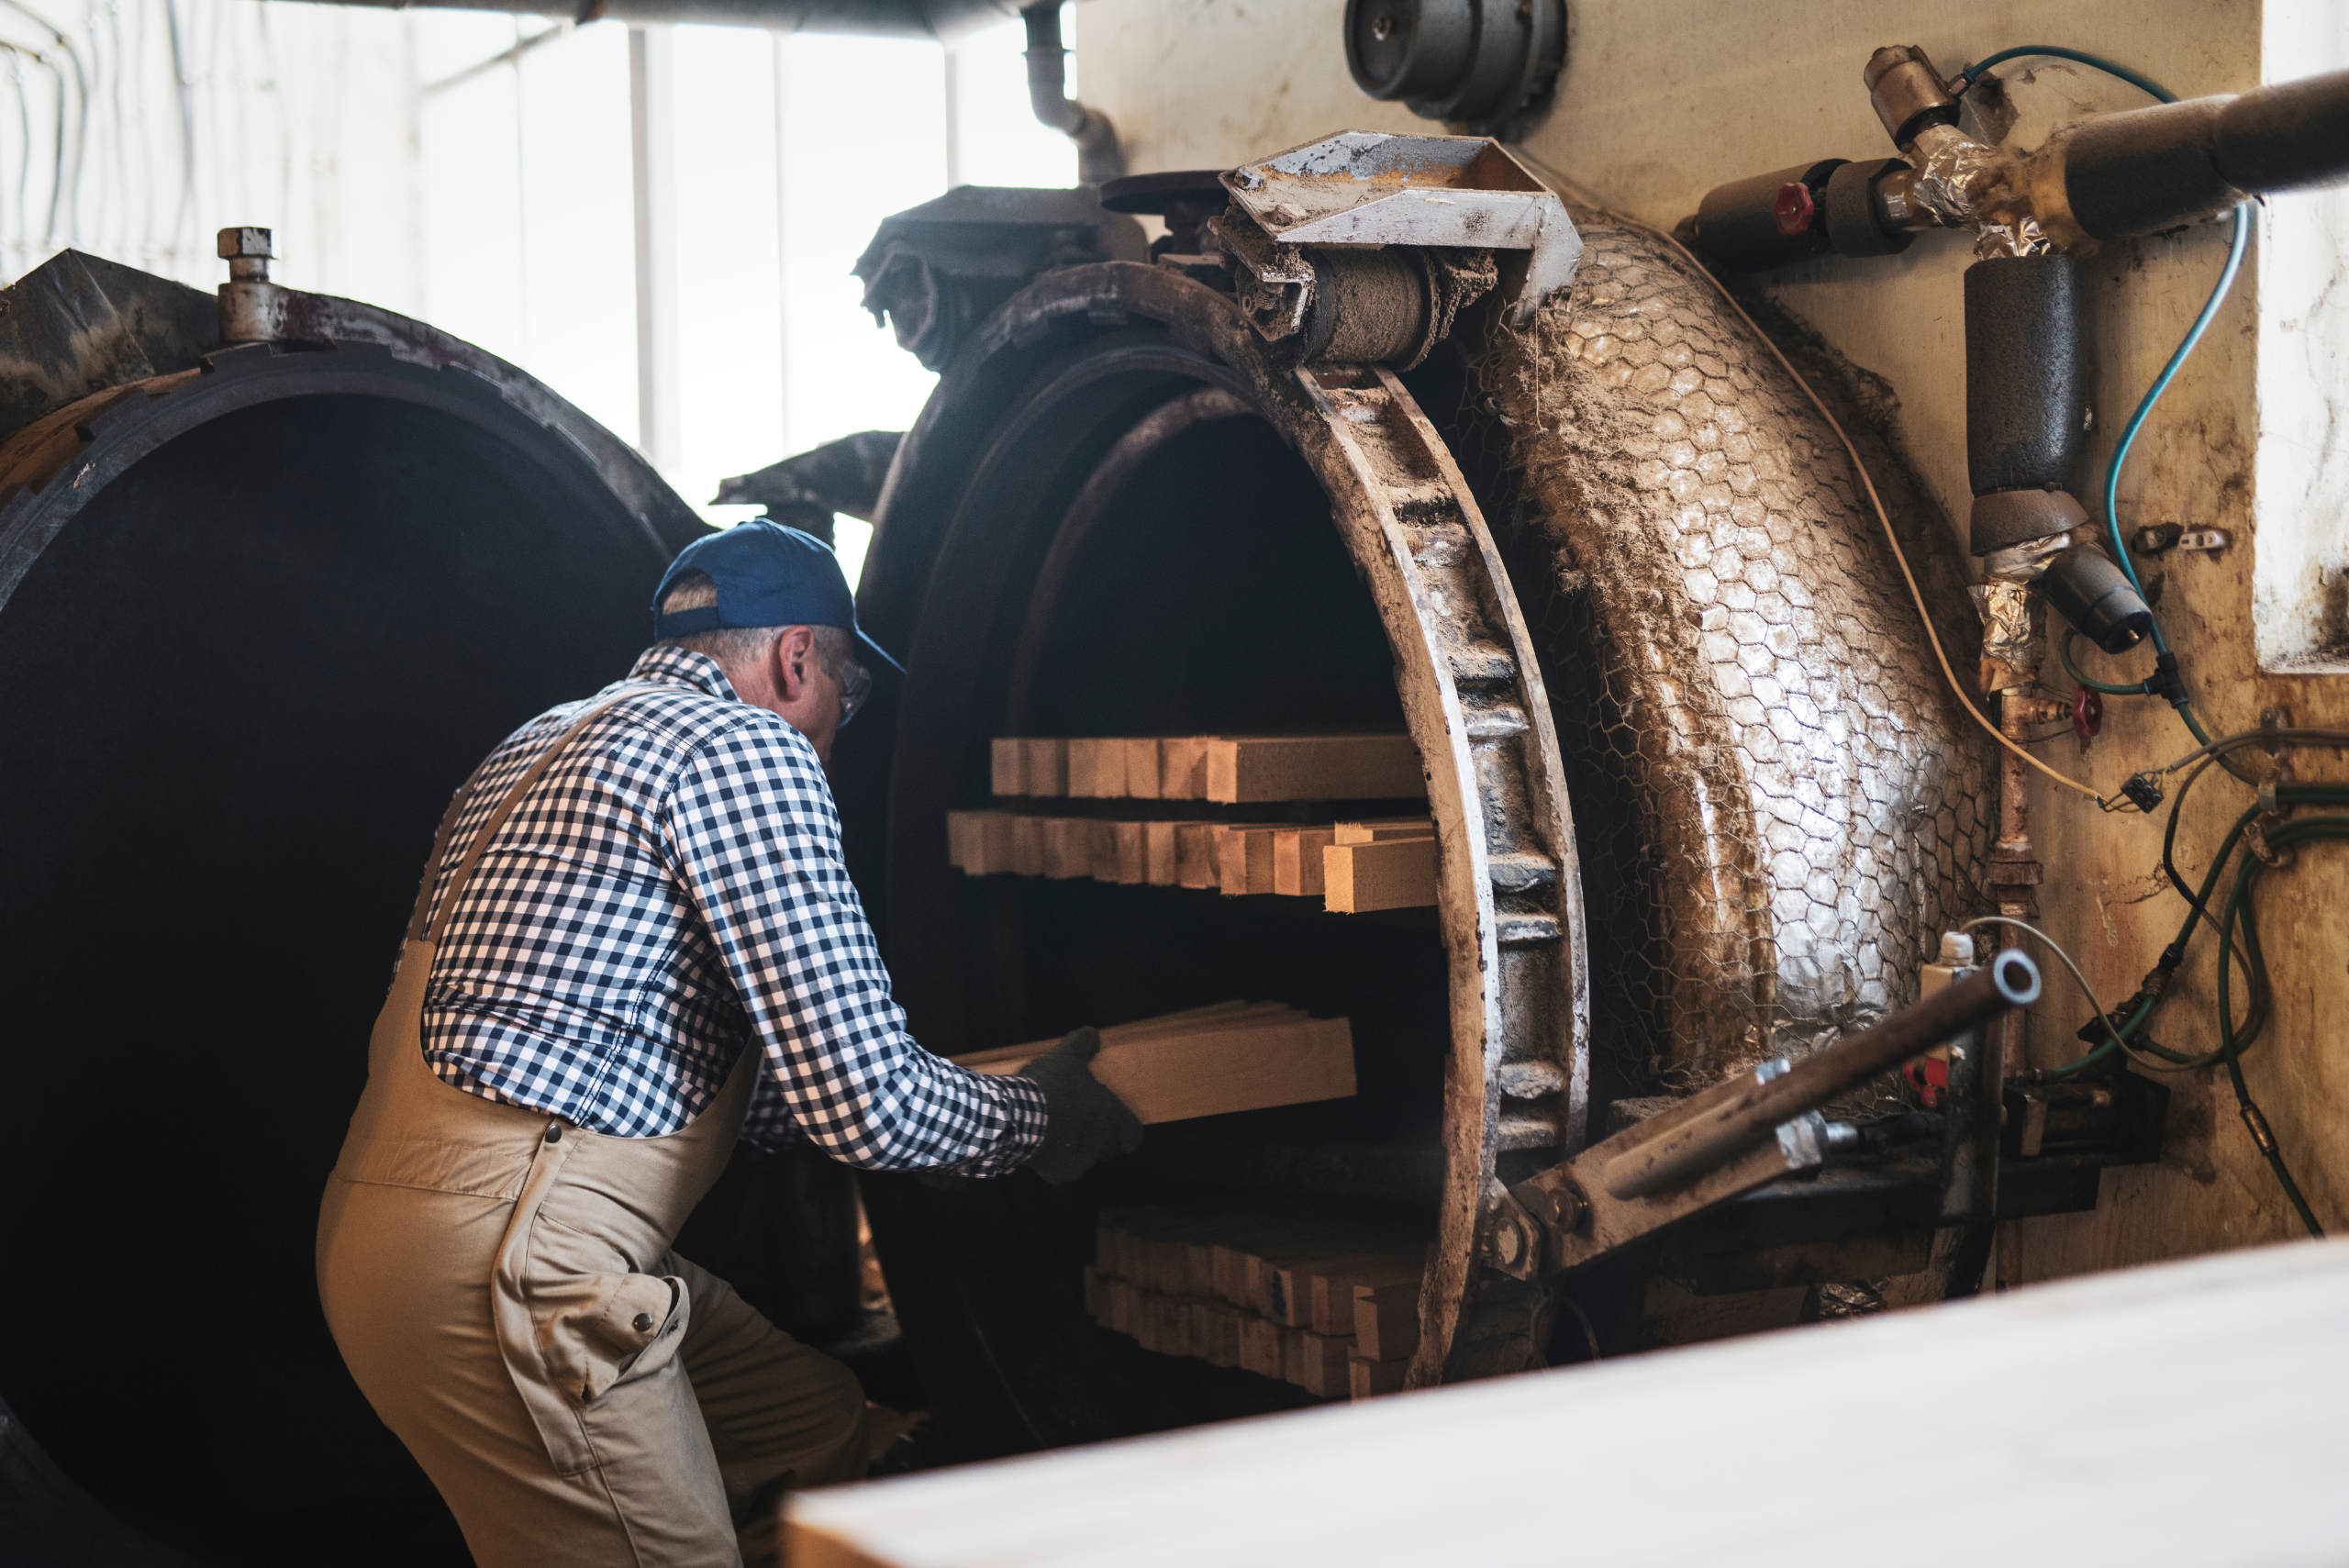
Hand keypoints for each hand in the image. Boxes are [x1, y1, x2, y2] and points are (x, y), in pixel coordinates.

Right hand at [1014, 1026, 1143, 1183]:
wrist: (1021, 1117)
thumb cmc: (1051, 1086)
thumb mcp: (1066, 1057)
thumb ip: (1082, 1045)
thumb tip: (1092, 1032)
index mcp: (1110, 1115)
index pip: (1134, 1132)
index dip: (1129, 1133)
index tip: (1126, 1138)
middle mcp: (1102, 1142)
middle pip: (1108, 1147)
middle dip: (1097, 1139)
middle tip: (1078, 1124)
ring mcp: (1082, 1161)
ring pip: (1084, 1159)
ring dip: (1074, 1149)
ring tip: (1055, 1133)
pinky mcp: (1059, 1173)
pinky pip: (1059, 1169)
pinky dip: (1052, 1161)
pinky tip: (1039, 1145)